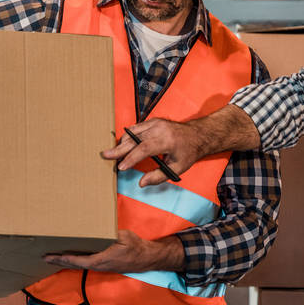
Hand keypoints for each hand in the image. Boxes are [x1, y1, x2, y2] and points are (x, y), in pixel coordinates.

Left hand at [44, 230, 183, 273]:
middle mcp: (98, 266)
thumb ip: (109, 234)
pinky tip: (70, 255)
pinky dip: (74, 260)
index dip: (61, 258)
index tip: (48, 256)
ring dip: (65, 261)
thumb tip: (97, 228)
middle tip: (44, 256)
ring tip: (53, 255)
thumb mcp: (123, 236)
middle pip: (73, 264)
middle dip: (58, 261)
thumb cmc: (135, 247)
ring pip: (78, 264)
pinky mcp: (103, 265)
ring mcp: (100, 267)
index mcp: (101, 260)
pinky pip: (84, 263)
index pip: (76, 260)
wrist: (147, 258)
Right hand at [101, 105, 261, 186]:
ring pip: (132, 133)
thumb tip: (141, 183)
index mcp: (167, 140)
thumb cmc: (188, 153)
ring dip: (121, 143)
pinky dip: (127, 137)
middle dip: (119, 149)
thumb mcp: (177, 168)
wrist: (197, 135)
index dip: (131, 158)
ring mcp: (155, 123)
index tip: (121, 167)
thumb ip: (159, 176)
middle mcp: (160, 128)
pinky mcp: (152, 121)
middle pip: (135, 139)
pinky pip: (135, 129)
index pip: (145, 148)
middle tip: (106, 156)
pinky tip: (121, 146)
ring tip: (112, 154)